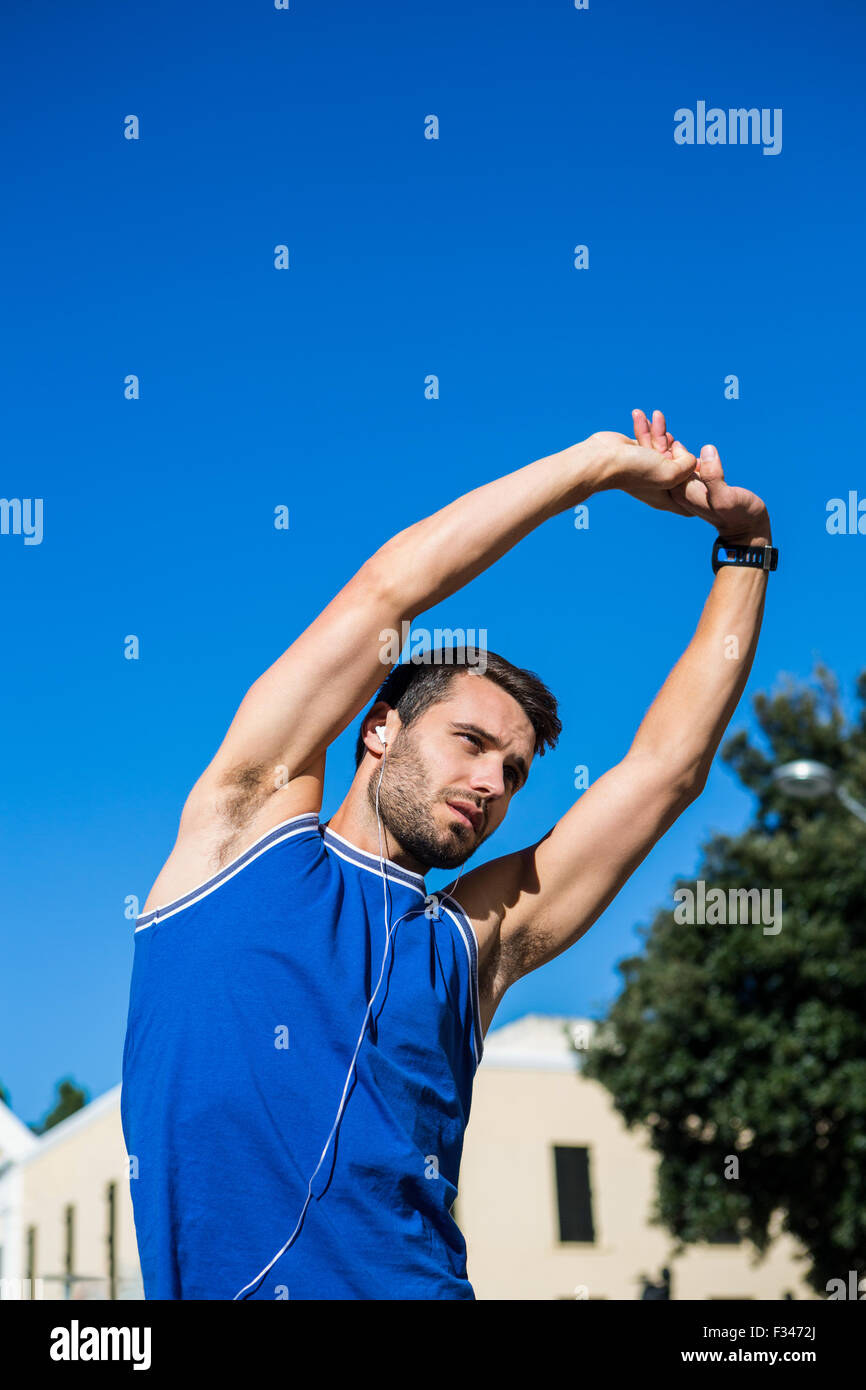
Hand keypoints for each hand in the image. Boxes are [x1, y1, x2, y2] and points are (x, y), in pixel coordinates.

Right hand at [586, 418, 697, 514]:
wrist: (601, 458)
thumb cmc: (633, 469)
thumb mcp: (671, 472)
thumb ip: (688, 464)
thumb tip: (689, 456)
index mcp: (666, 496)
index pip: (689, 498)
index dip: (699, 486)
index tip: (703, 470)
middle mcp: (657, 483)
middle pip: (680, 467)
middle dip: (680, 450)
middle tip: (674, 443)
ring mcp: (646, 468)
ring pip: (663, 448)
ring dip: (660, 430)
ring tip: (657, 416)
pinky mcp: (636, 453)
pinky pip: (648, 438)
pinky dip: (646, 427)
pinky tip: (640, 414)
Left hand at [596, 409, 771, 543]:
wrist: (745, 526)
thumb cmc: (738, 513)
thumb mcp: (726, 497)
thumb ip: (713, 476)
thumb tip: (705, 451)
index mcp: (678, 492)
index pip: (658, 464)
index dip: (651, 442)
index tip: (647, 421)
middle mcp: (676, 489)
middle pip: (657, 460)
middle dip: (650, 436)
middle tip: (640, 414)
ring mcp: (683, 486)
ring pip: (666, 459)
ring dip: (660, 439)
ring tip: (654, 418)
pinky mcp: (693, 483)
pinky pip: (678, 462)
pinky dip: (674, 448)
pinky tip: (672, 437)